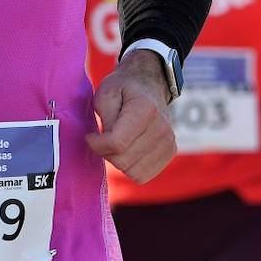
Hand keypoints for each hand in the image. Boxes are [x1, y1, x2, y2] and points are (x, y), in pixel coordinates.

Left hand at [85, 50, 176, 182]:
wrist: (150, 85)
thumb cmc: (123, 90)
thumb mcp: (106, 94)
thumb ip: (105, 119)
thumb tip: (105, 144)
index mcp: (145, 110)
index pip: (117, 143)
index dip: (96, 145)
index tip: (90, 136)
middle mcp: (162, 128)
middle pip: (124, 160)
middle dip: (106, 154)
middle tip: (102, 140)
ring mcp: (169, 141)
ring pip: (133, 172)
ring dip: (118, 162)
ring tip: (116, 145)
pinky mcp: (170, 151)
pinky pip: (144, 175)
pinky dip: (131, 168)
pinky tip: (128, 152)